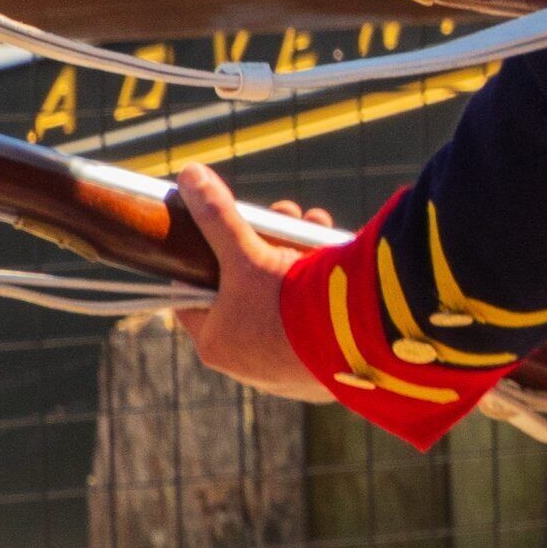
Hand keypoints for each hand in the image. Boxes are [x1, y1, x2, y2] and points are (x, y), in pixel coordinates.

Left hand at [171, 165, 336, 403]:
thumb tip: (188, 173)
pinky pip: (317, 328)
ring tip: (319, 231)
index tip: (222, 236)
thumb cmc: (289, 303)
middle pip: (246, 296)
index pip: (194, 299)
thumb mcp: (247, 253)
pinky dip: (325, 299)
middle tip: (286, 220)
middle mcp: (247, 366)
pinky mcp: (323, 375)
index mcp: (215, 344)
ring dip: (299, 266)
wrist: (357, 343)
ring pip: (284, 309)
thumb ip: (217, 216)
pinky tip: (340, 270)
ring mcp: (287, 374)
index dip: (206, 260)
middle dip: (267, 251)